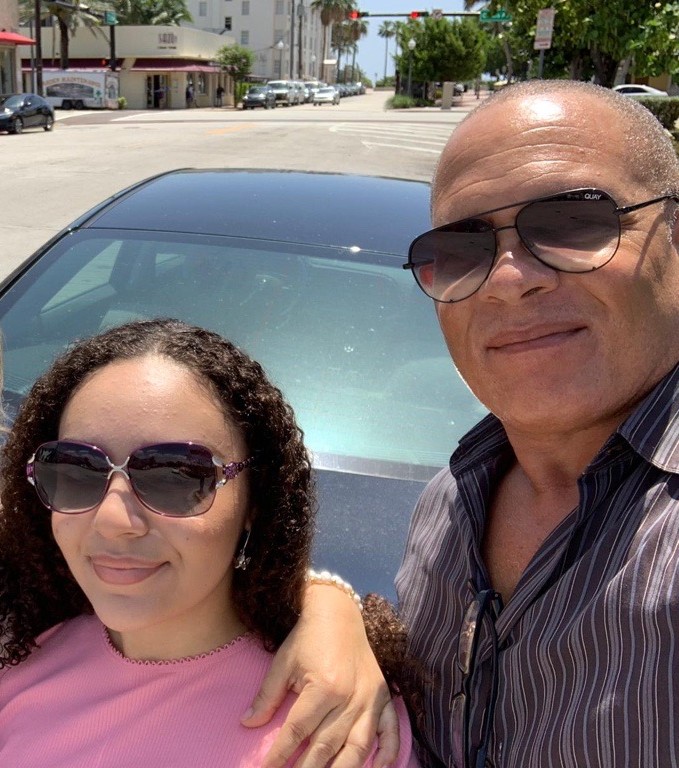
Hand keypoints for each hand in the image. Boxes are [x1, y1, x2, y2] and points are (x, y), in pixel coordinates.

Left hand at [241, 583, 399, 767]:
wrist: (338, 610)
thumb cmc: (308, 636)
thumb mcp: (283, 662)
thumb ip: (267, 695)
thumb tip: (247, 723)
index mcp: (323, 686)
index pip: (297, 732)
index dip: (279, 756)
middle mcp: (350, 696)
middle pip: (326, 747)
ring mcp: (370, 698)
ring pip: (359, 747)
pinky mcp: (384, 696)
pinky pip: (391, 729)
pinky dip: (388, 752)